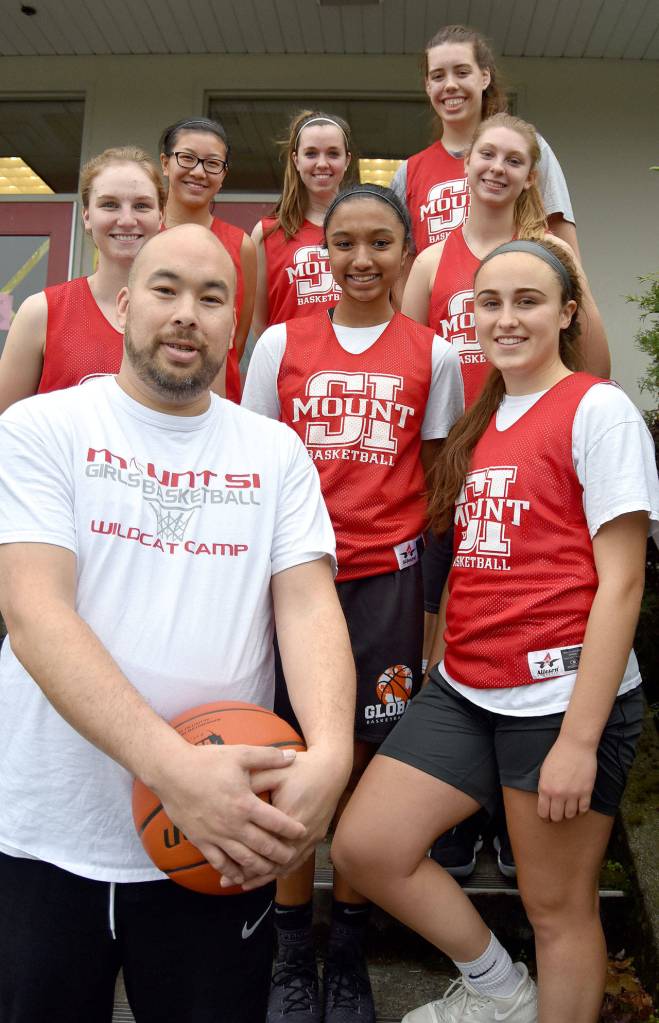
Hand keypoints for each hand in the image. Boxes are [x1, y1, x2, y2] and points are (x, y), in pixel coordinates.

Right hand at [153, 742, 305, 887]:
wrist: (172, 772)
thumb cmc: (206, 761)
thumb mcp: (240, 754)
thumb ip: (269, 757)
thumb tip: (293, 756)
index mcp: (246, 804)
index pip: (276, 822)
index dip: (292, 829)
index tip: (303, 833)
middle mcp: (233, 824)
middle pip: (264, 846)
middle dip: (281, 854)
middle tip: (292, 857)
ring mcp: (217, 835)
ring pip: (244, 859)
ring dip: (261, 867)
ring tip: (272, 869)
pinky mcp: (201, 841)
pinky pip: (219, 863)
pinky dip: (232, 872)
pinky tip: (240, 877)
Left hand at [240, 748, 350, 889]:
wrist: (331, 770)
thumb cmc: (301, 769)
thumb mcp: (274, 772)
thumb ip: (253, 783)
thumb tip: (228, 794)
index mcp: (288, 817)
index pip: (262, 846)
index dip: (241, 858)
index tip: (221, 865)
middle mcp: (301, 833)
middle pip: (272, 861)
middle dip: (249, 873)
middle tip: (226, 881)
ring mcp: (311, 839)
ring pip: (285, 865)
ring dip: (264, 876)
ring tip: (243, 883)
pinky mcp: (316, 839)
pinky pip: (298, 861)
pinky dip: (281, 870)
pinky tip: (269, 875)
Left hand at [537, 734, 597, 821]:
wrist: (575, 745)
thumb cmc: (558, 755)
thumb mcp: (544, 771)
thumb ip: (544, 787)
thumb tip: (545, 801)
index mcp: (545, 788)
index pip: (543, 813)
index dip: (545, 818)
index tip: (547, 818)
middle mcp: (558, 794)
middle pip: (557, 817)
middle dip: (556, 817)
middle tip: (558, 814)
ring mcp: (573, 794)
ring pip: (570, 815)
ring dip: (569, 814)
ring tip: (568, 808)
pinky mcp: (586, 791)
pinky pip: (584, 810)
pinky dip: (581, 811)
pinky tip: (579, 806)